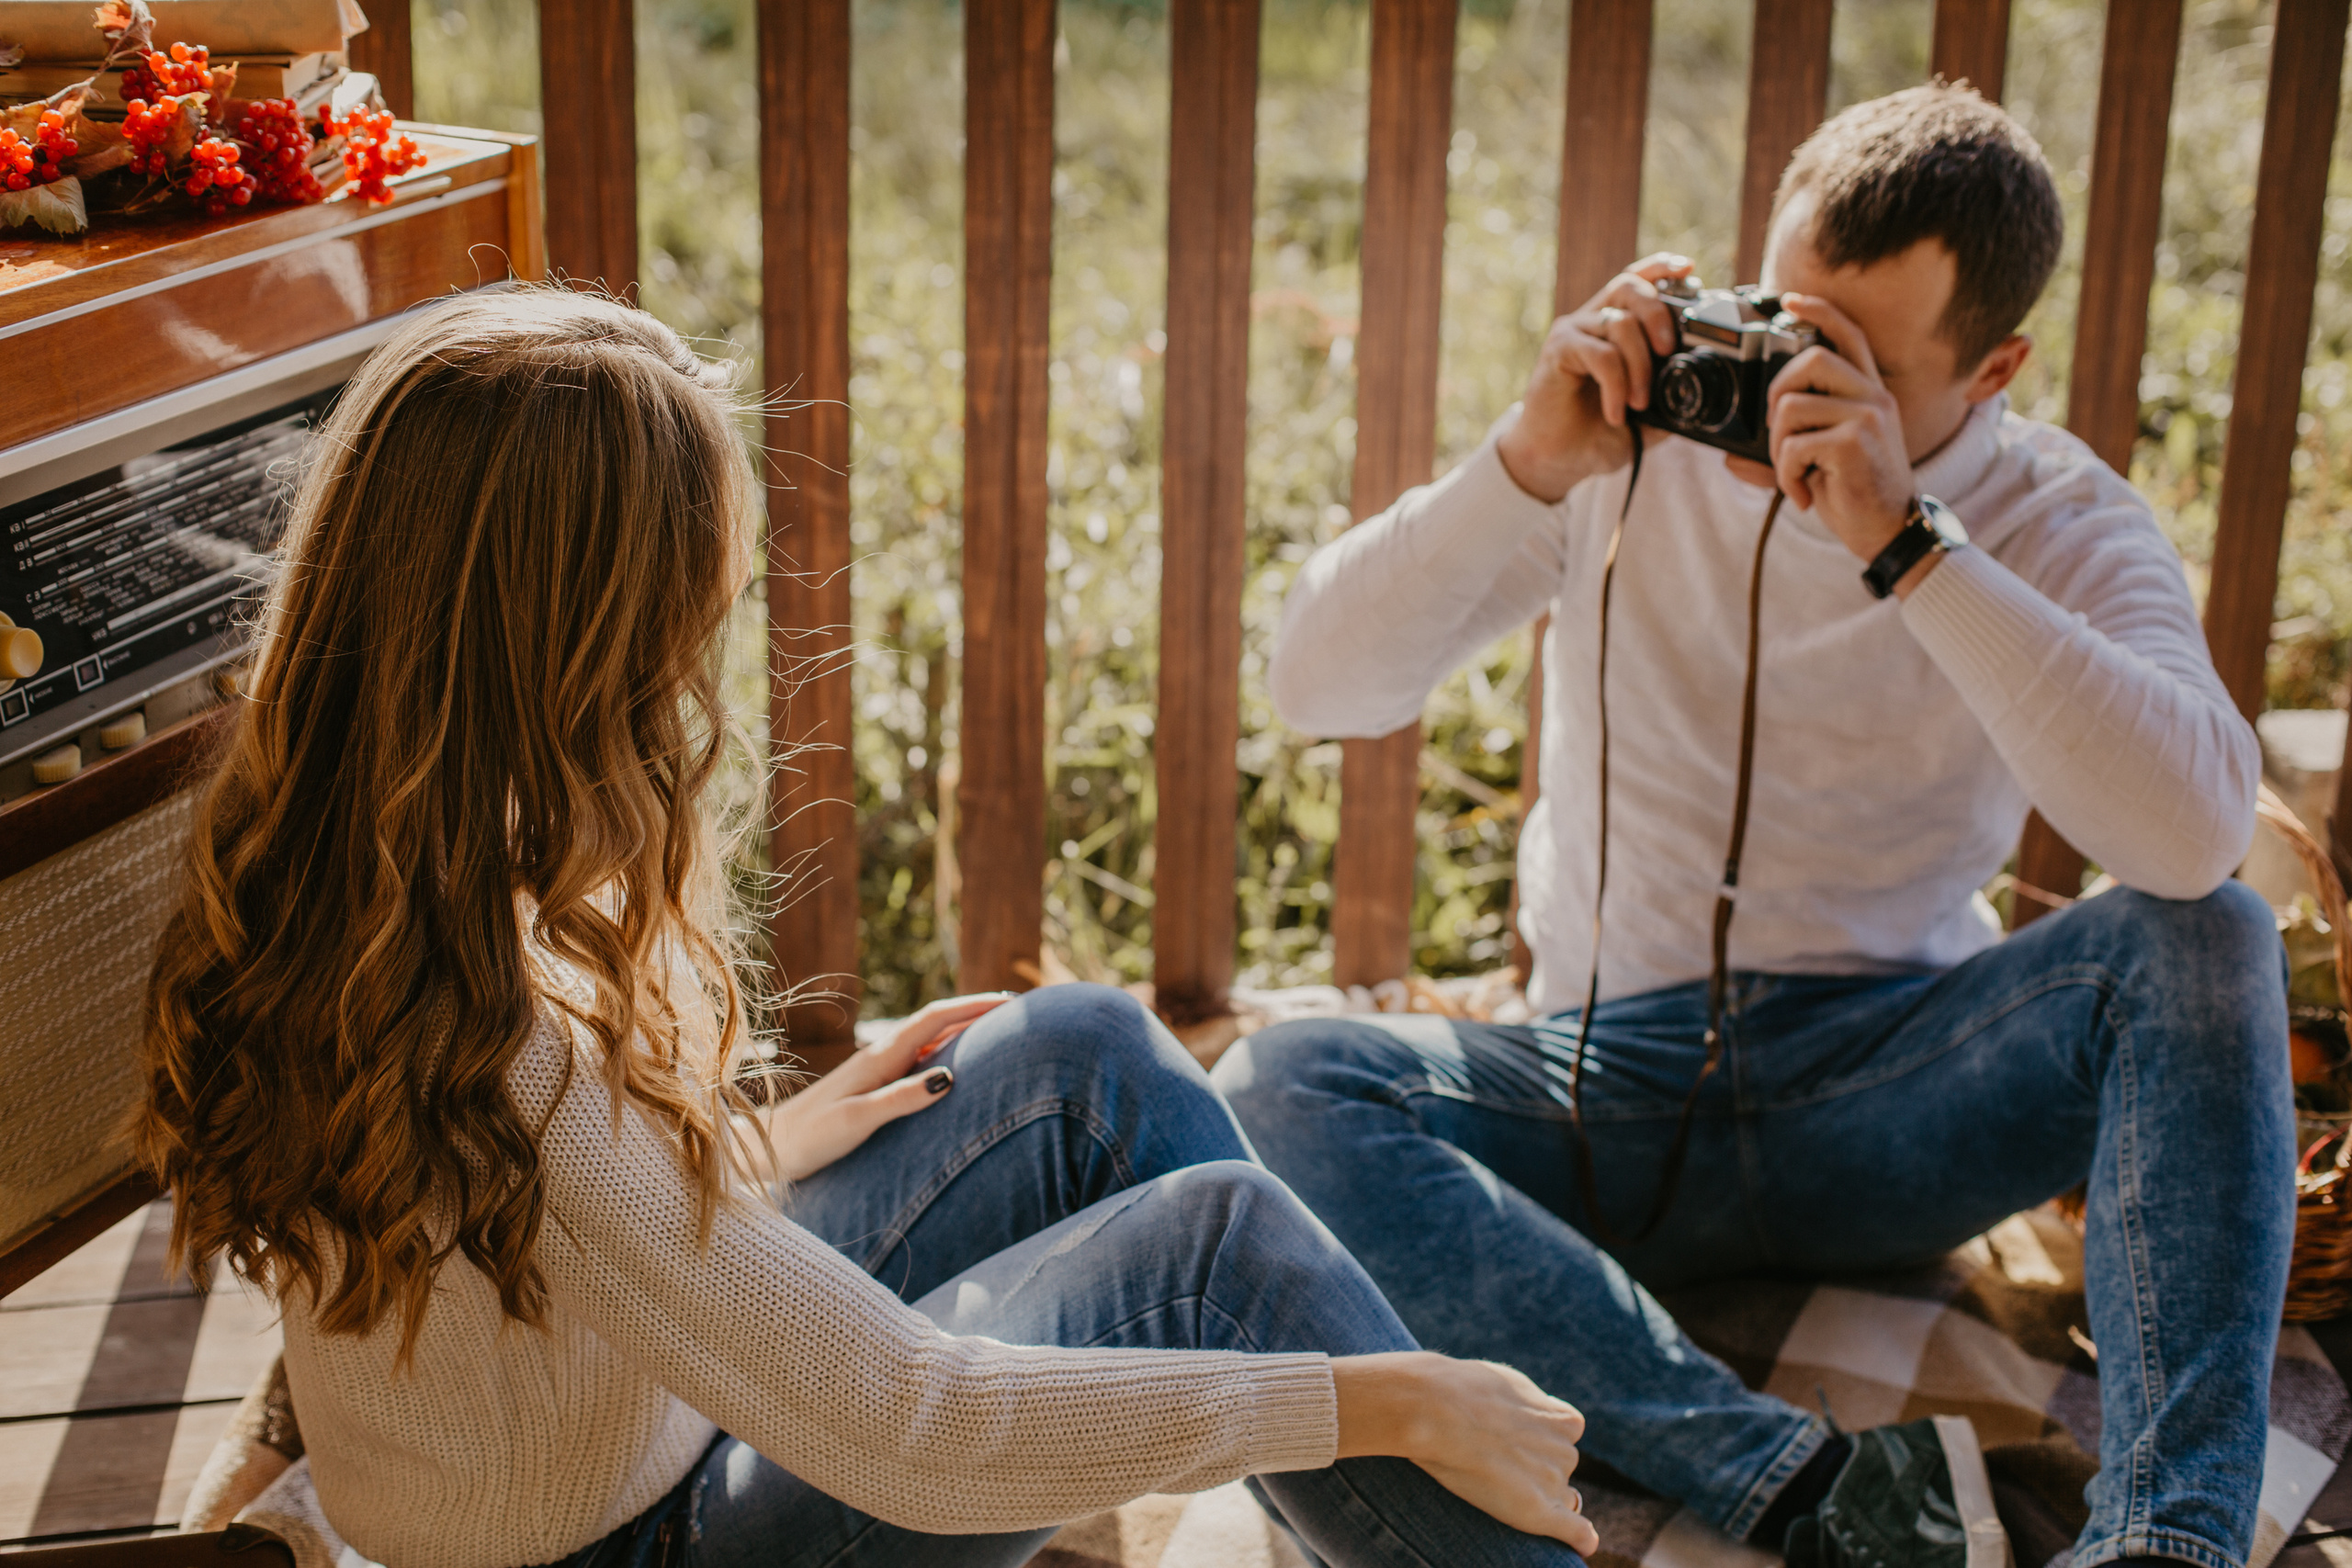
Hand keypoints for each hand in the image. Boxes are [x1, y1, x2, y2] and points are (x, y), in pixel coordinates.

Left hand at [760, 993, 1011, 1181]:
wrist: (770, 1146)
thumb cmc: (811, 1138)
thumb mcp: (856, 1121)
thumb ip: (899, 1099)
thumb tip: (948, 1078)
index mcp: (879, 1058)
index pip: (934, 1020)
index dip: (972, 1008)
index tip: (1009, 1003)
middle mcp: (879, 1056)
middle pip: (934, 1022)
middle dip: (973, 1012)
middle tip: (1014, 1010)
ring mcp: (874, 1069)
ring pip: (926, 1039)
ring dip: (960, 1029)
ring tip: (995, 1030)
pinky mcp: (870, 1085)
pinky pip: (917, 1057)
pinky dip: (944, 1050)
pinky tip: (953, 1062)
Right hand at [1333, 1351, 1596, 1551]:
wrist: (1438, 1409)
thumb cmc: (1466, 1392)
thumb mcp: (1512, 1384)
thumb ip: (1535, 1405)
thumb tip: (1547, 1411)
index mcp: (1565, 1421)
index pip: (1564, 1437)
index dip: (1537, 1439)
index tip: (1510, 1436)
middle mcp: (1566, 1453)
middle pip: (1559, 1468)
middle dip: (1535, 1466)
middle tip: (1495, 1457)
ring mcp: (1553, 1483)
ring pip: (1559, 1498)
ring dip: (1537, 1494)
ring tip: (1493, 1478)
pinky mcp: (1538, 1512)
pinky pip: (1576, 1532)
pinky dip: (1580, 1539)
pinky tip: (1580, 1544)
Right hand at [1496, 253, 1693, 502]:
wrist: (1558, 460)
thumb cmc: (1598, 433)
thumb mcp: (1647, 417)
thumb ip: (1670, 397)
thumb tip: (1703, 390)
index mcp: (1614, 327)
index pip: (1636, 281)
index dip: (1660, 268)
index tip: (1688, 269)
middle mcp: (1593, 321)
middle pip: (1629, 287)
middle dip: (1658, 312)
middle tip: (1668, 351)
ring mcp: (1574, 333)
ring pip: (1621, 324)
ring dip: (1640, 366)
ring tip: (1639, 404)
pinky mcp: (1558, 351)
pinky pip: (1601, 354)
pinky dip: (1616, 385)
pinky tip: (1616, 412)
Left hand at [1723, 292, 1912, 562]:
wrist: (1887, 532)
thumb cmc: (1856, 494)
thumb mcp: (1822, 462)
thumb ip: (1786, 447)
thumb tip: (1730, 459)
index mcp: (1869, 393)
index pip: (1849, 336)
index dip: (1820, 312)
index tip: (1790, 300)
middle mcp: (1874, 397)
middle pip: (1812, 360)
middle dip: (1778, 392)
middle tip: (1779, 433)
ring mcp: (1867, 417)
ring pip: (1792, 407)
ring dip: (1779, 447)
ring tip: (1794, 473)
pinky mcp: (1854, 442)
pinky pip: (1793, 446)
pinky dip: (1784, 475)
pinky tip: (1802, 494)